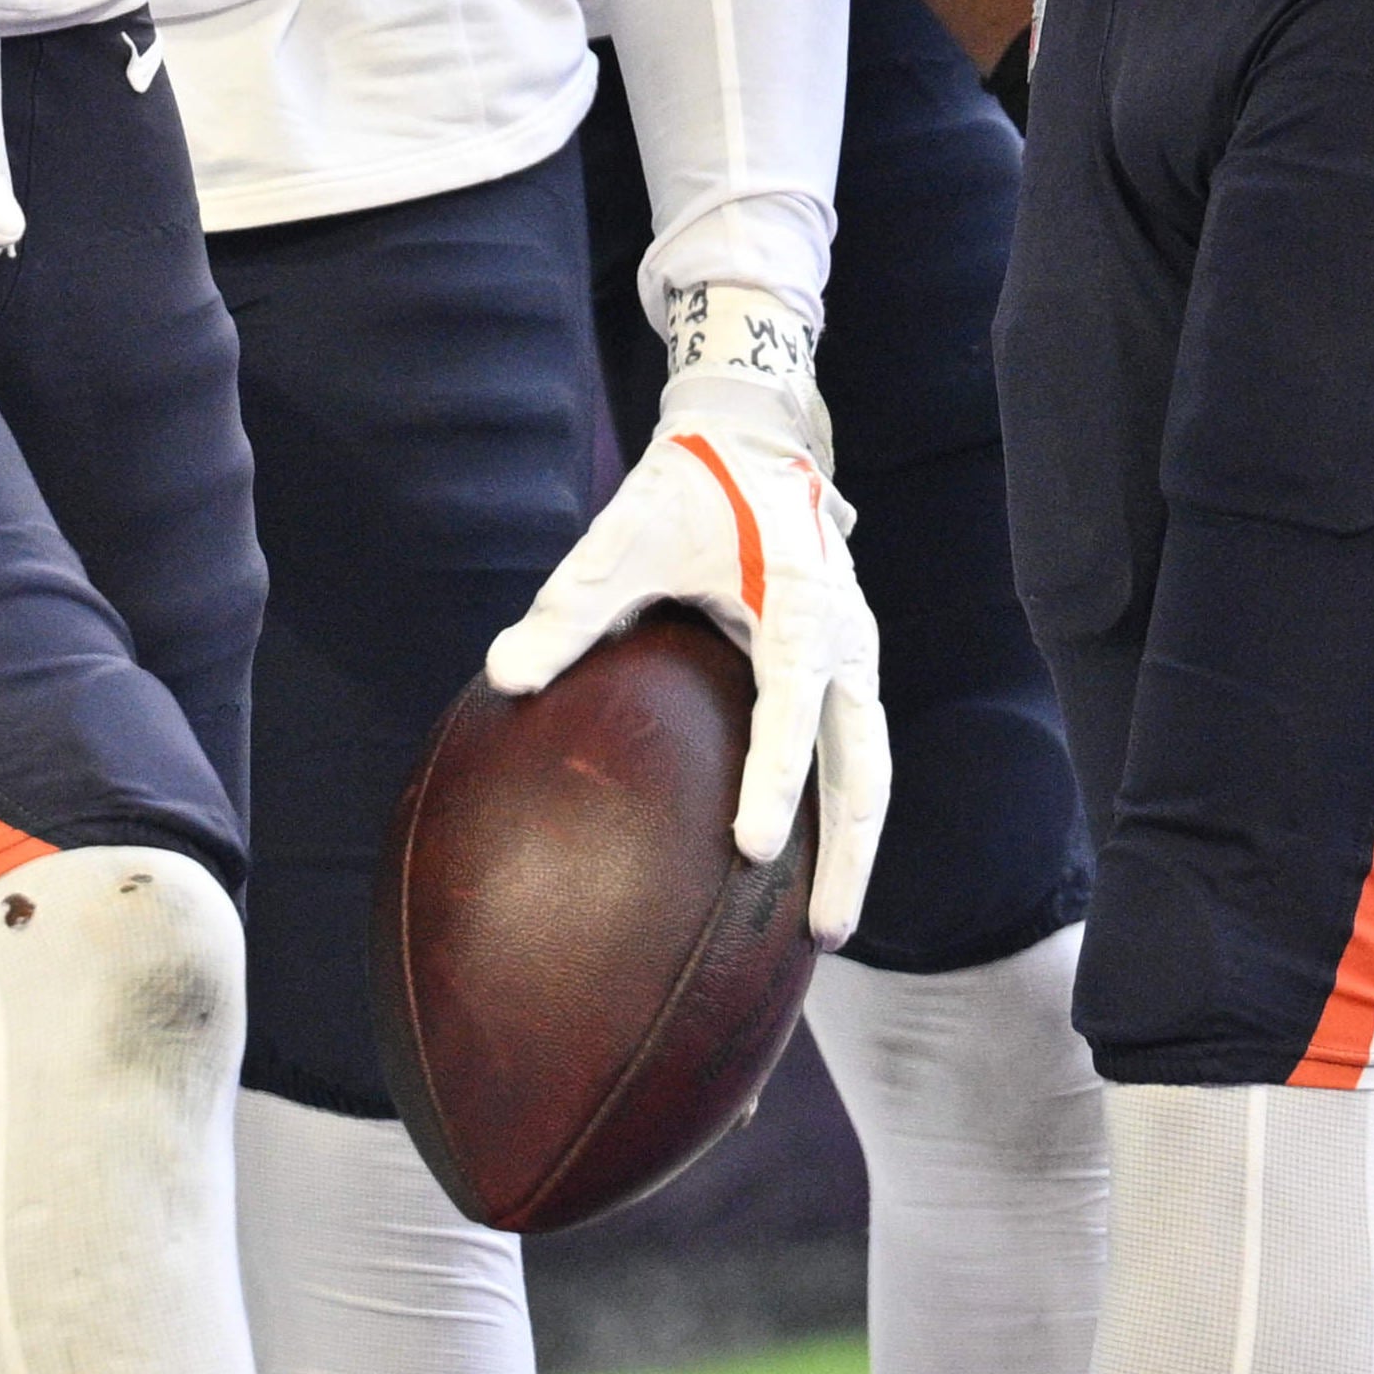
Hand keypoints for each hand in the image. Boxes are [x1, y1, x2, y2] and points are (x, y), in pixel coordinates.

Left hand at [490, 380, 891, 942]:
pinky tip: (808, 870)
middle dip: (849, 856)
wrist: (749, 437)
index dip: (775, 781)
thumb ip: (568, 608)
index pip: (791, 711)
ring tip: (825, 929)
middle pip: (865, 769)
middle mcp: (845, 640)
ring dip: (854, 848)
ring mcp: (857, 656)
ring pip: (871, 770)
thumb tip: (503, 676)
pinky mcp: (847, 665)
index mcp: (798, 606)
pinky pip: (855, 751)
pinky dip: (842, 811)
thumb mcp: (619, 538)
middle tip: (822, 937)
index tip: (752, 849)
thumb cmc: (681, 489)